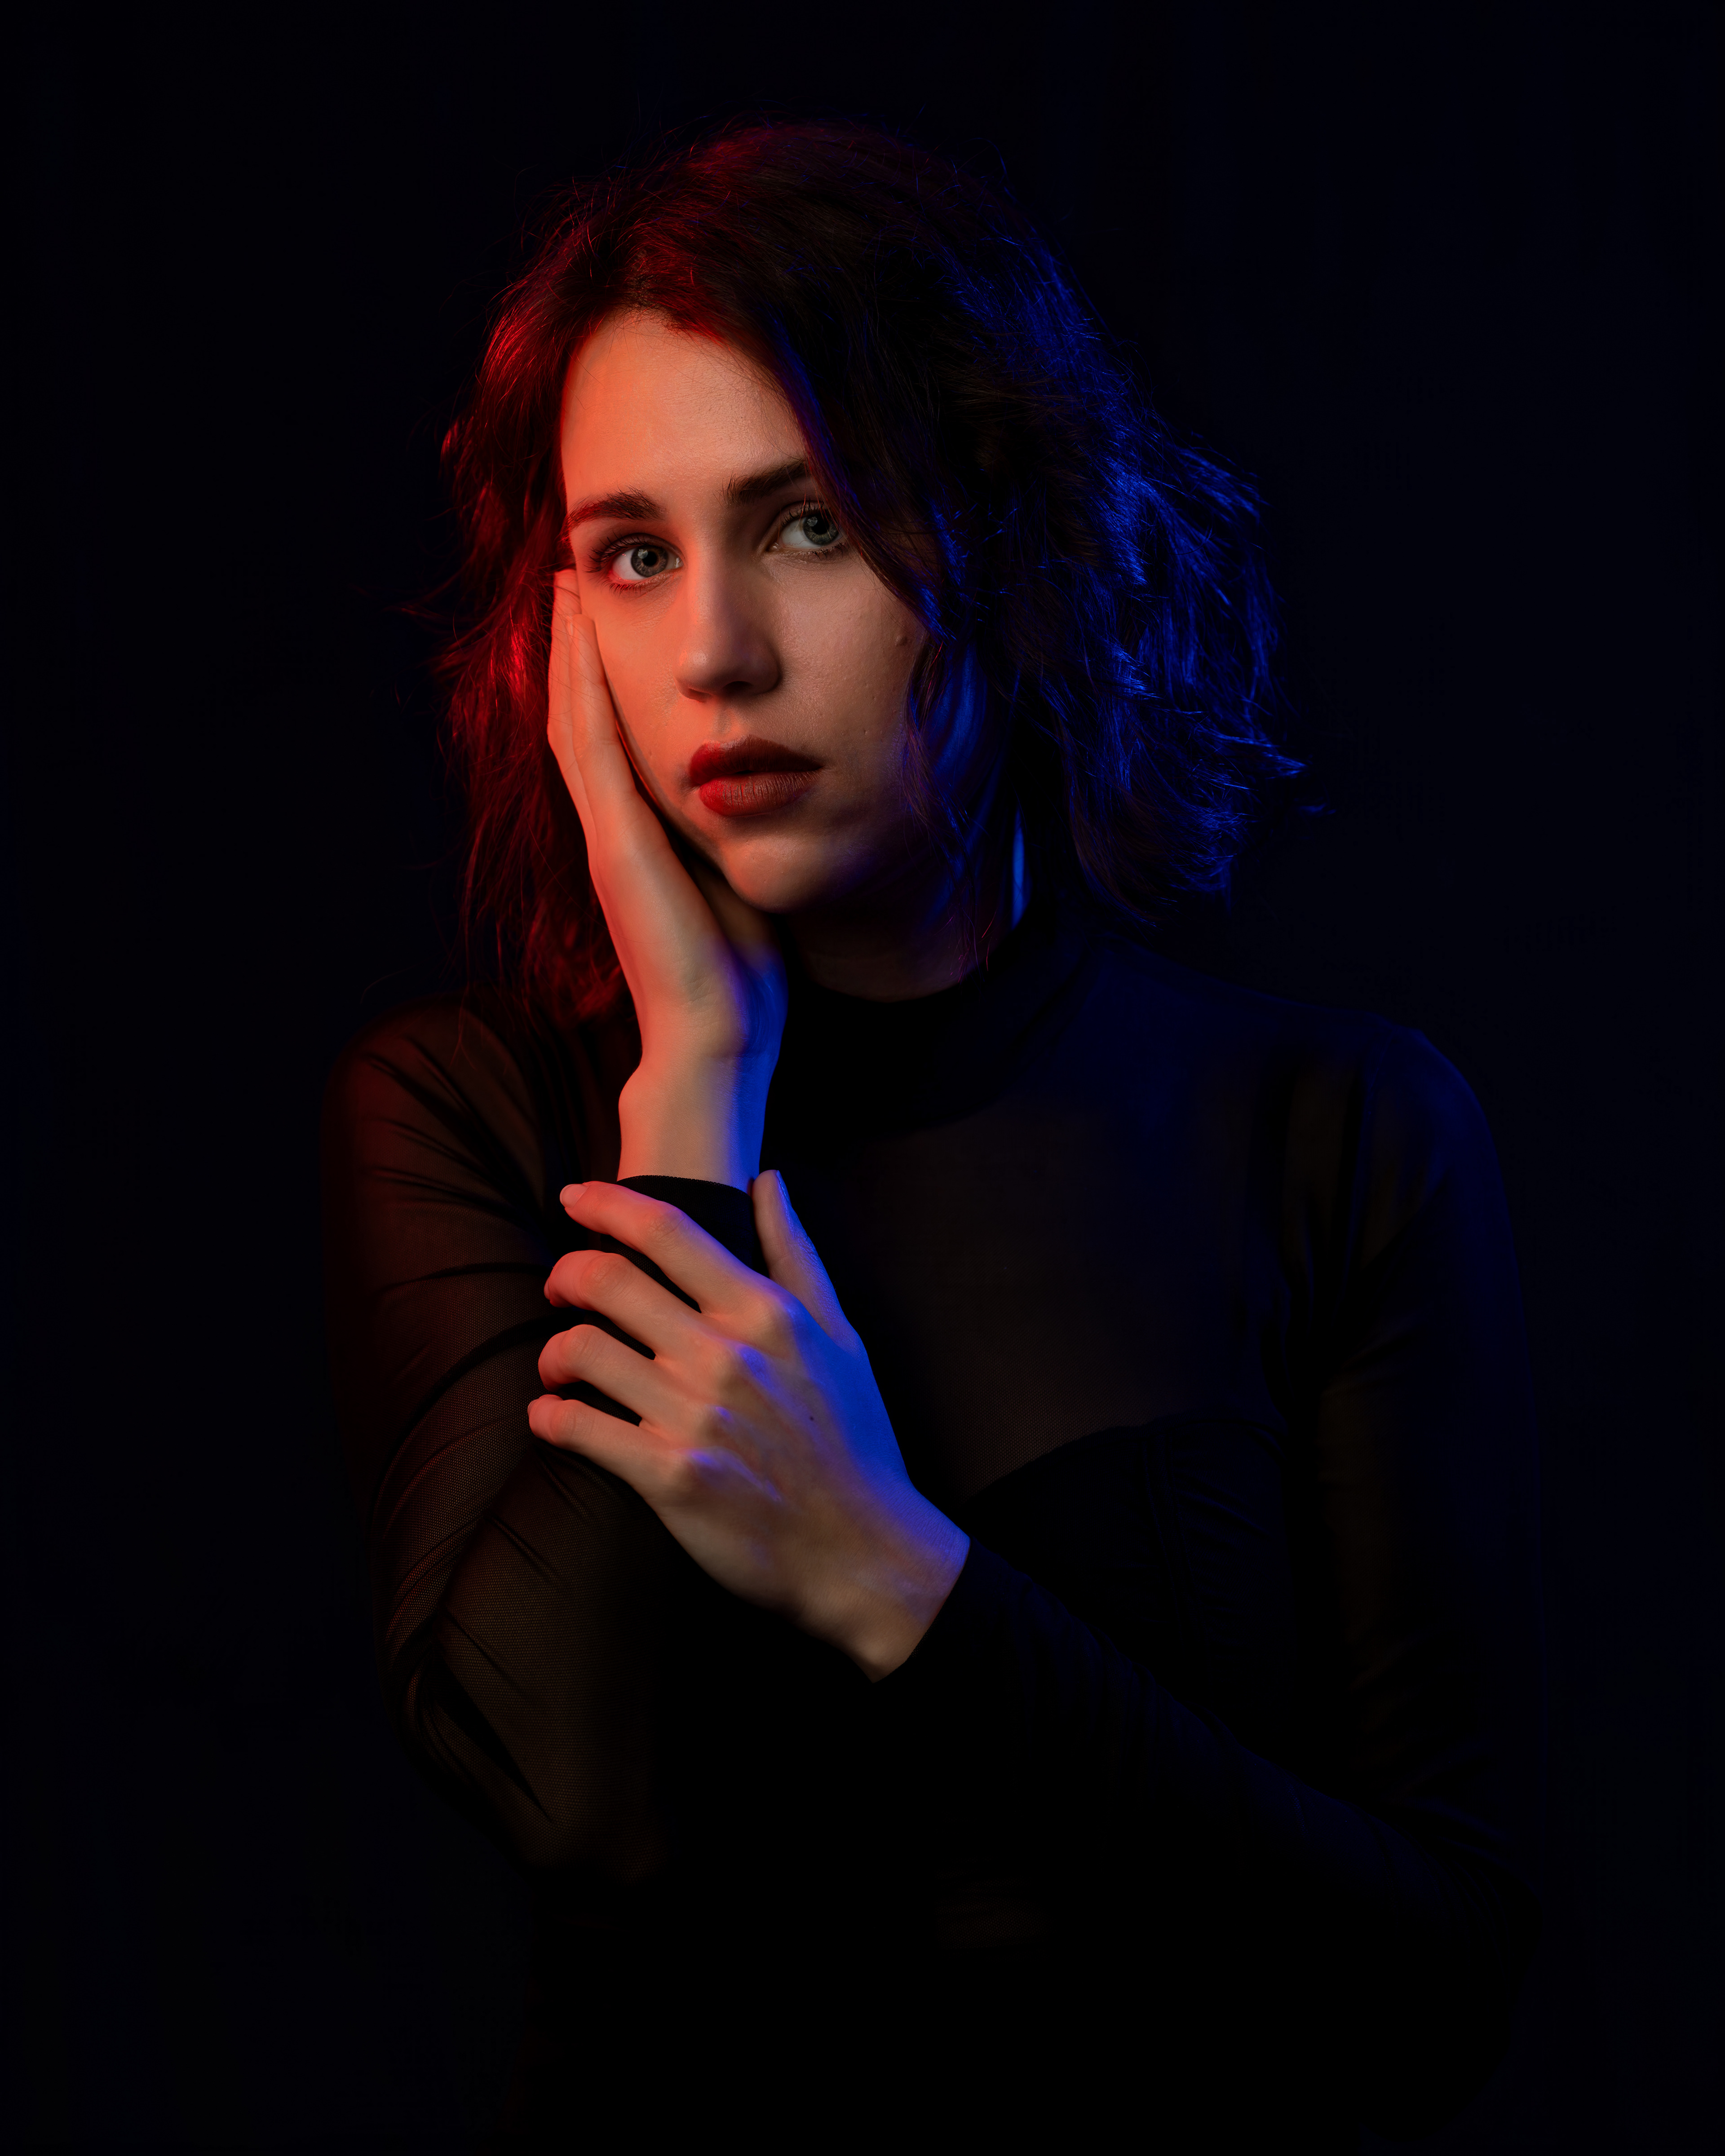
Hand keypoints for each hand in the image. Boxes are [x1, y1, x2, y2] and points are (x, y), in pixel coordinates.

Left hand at [527, 1175, 969, 1679]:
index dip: (605, 1203)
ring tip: (559, 1364)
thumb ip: (797, 1254)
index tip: (572, 1196)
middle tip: (559, 1288)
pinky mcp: (671, 1478)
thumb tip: (769, 1181)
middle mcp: (726, 1356)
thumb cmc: (853, 1439)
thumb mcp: (841, 1335)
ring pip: (582, 1351)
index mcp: (766, 1313)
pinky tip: (552, 1417)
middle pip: (608, 1280)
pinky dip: (549, 1417)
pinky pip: (579, 1429)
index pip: (667, 1229)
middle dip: (565, 1275)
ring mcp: (695, 1417)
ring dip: (554, 1352)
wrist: (865, 1549)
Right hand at [548, 569, 786, 1185]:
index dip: (598, 680)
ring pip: (574, 725)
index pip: (608, 743)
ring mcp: (609, 840)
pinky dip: (585, 696)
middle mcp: (612, 833)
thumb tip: (757, 793)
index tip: (601, 619)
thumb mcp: (736, 880)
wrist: (720, 1037)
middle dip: (573, 651)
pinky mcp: (617, 850)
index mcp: (639, 842)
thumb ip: (728, 837)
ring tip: (564, 592)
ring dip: (569, 656)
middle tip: (566, 583)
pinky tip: (583, 645)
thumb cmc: (739, 975)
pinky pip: (593, 756)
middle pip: (578, 720)